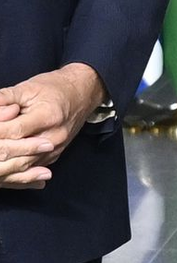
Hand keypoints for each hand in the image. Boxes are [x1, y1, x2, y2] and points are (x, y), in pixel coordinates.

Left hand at [0, 64, 106, 189]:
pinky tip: (3, 173)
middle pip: (16, 155)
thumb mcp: (28, 87)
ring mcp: (55, 149)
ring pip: (22, 168)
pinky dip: (14, 174)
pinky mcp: (54, 156)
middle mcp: (54, 136)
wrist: (83, 93)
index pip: (13, 132)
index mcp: (47, 116)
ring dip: (4, 169)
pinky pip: (30, 172)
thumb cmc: (55, 88)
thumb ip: (4, 98)